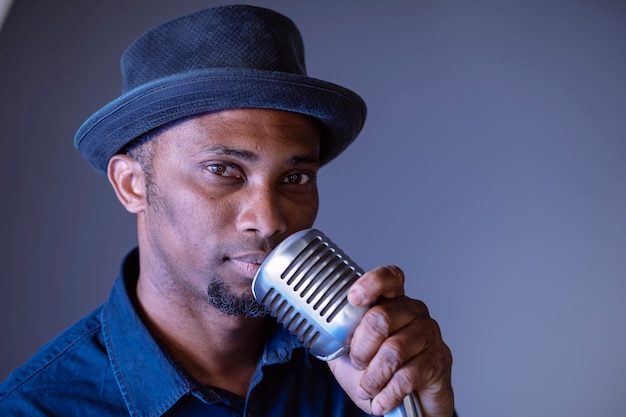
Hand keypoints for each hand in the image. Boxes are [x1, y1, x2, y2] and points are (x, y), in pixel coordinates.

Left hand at [327, 266, 453, 416]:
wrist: (409, 405)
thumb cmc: (380, 372)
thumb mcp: (351, 352)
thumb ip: (340, 336)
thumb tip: (325, 327)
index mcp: (392, 301)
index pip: (389, 278)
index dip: (371, 283)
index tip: (353, 299)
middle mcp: (413, 311)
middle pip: (381, 318)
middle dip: (361, 348)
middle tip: (358, 363)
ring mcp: (428, 334)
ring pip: (393, 350)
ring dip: (373, 376)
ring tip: (368, 388)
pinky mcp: (438, 361)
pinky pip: (407, 376)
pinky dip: (388, 393)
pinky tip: (381, 400)